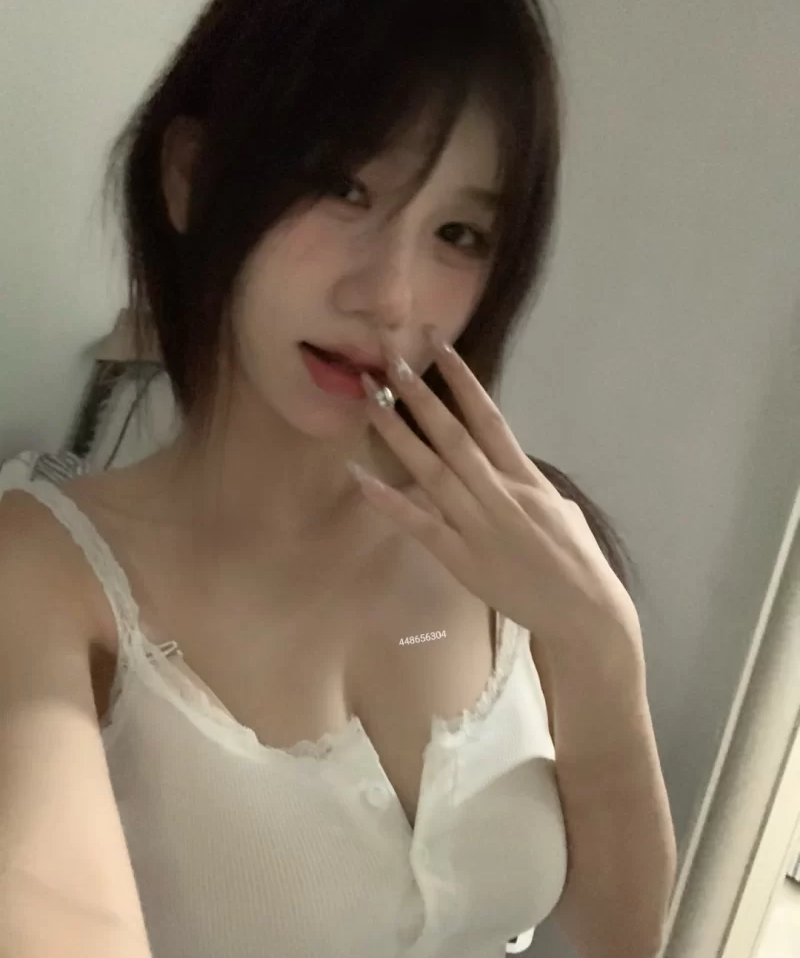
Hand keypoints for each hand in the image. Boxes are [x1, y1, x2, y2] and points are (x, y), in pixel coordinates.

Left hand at [347, 328, 638, 656]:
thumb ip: (524, 480)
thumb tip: (501, 460)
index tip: (438, 344)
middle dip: (420, 394)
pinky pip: (419, 523)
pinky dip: (388, 499)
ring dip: (398, 432)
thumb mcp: (558, 506)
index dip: (462, 378)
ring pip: (431, 470)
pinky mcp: (460, 558)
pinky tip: (360, 474)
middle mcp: (499, 493)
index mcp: (526, 477)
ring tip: (371, 399)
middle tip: (390, 357)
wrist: (584, 613)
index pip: (489, 417)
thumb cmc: (576, 558)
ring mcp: (478, 525)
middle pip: (453, 435)